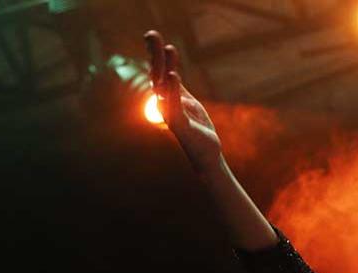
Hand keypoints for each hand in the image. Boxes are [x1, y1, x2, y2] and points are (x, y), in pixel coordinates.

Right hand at [144, 30, 222, 173]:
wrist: (207, 154)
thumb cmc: (198, 129)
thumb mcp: (189, 103)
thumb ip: (179, 89)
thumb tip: (170, 71)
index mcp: (168, 96)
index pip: (160, 70)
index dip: (156, 53)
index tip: (152, 35)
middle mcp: (165, 103)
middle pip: (157, 74)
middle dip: (155, 54)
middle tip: (151, 34)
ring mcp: (170, 113)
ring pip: (163, 87)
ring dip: (164, 67)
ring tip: (167, 47)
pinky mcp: (179, 124)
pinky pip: (174, 104)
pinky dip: (173, 90)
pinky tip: (173, 75)